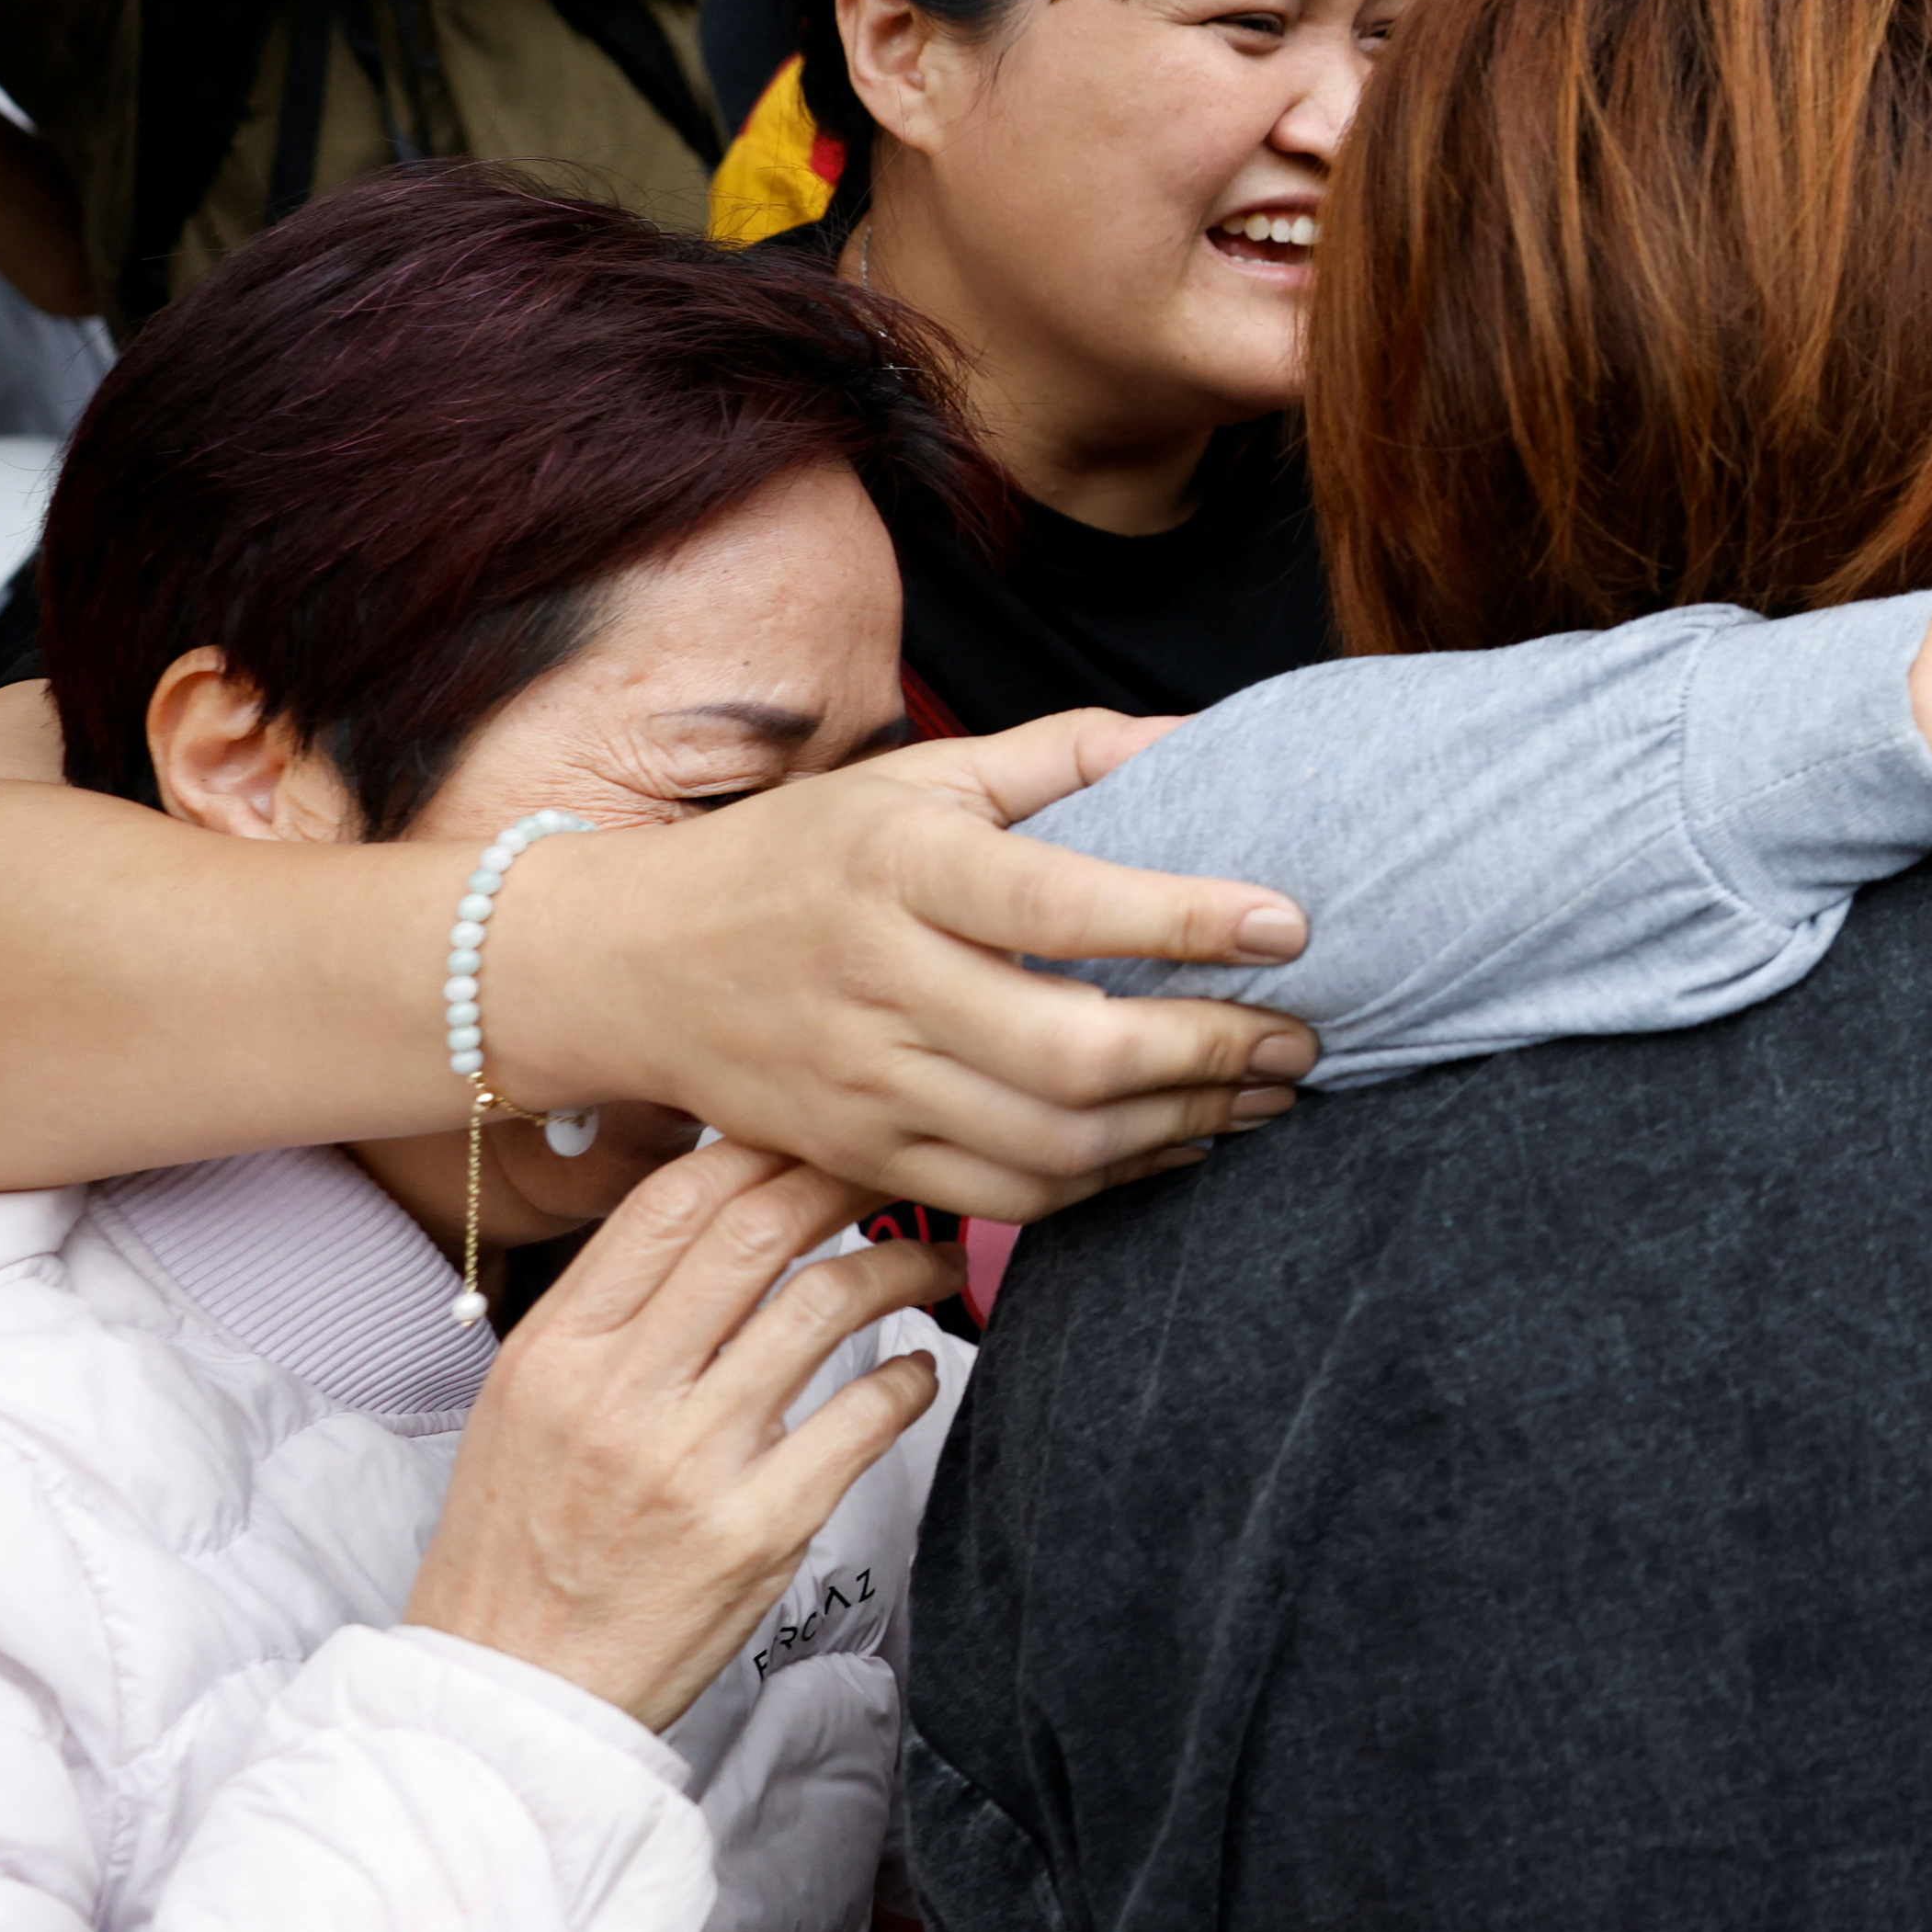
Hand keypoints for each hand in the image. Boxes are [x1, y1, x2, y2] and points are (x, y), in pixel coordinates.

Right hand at [405, 1147, 957, 1729]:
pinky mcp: (756, 1531)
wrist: (507, 1695)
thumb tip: (708, 1216)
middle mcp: (619, 1395)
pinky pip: (864, 1418)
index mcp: (556, 1352)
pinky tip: (919, 1369)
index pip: (672, 1201)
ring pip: (826, 1304)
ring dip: (902, 1264)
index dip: (761, 1150)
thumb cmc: (520, 1547)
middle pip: (759, 1231)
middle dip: (846, 1181)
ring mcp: (691, 1462)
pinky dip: (912, 1375)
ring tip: (933, 1263)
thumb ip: (607, 1315)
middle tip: (896, 1178)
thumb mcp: (521, 1407)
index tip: (814, 1142)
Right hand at [472, 711, 1327, 1220]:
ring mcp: (864, 1084)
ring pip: (1053, 1140)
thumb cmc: (802, 854)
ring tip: (1265, 1094)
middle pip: (1072, 1051)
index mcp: (900, 868)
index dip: (1186, 919)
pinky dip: (1108, 1181)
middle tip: (1302, 1036)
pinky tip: (1176, 1142)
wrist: (629, 964)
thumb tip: (1200, 737)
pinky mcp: (860, 1158)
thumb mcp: (918, 776)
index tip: (1290, 924)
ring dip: (1182, 1124)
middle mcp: (879, 981)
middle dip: (1212, 1052)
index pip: (1062, 903)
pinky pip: (1006, 1194)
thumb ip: (1063, 755)